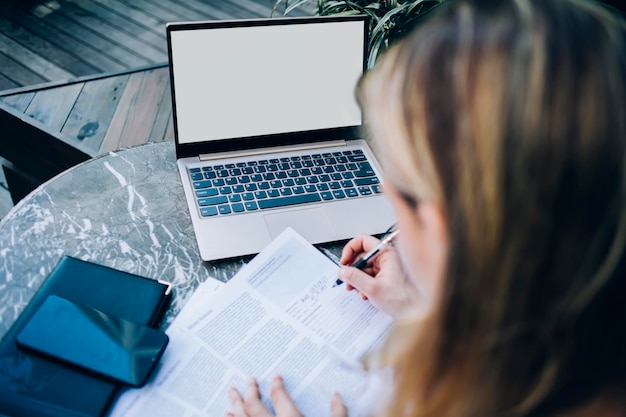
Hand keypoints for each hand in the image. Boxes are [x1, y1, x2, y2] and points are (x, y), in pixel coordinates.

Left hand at [227, 375, 346, 416]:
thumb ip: (339, 414)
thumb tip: (337, 396)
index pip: (279, 396)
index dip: (276, 384)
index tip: (275, 377)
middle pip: (254, 405)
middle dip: (250, 390)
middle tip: (249, 380)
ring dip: (235, 404)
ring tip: (232, 393)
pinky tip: (228, 415)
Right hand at [338, 234, 421, 317]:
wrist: (416, 312)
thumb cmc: (403, 300)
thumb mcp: (373, 289)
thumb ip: (355, 278)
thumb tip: (342, 271)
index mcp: (387, 254)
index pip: (363, 241)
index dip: (350, 250)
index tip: (344, 262)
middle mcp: (387, 258)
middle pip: (362, 256)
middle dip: (352, 269)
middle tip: (347, 279)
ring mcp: (387, 267)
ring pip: (364, 267)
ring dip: (357, 279)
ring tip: (356, 289)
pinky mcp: (386, 276)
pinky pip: (369, 275)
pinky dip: (364, 284)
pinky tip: (365, 294)